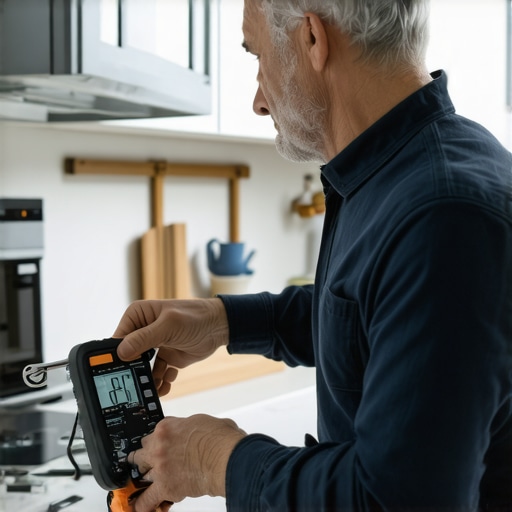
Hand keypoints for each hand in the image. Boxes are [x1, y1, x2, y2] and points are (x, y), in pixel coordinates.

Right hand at [113, 299, 228, 395]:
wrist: (220, 326)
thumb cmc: (196, 317)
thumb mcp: (168, 326)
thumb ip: (144, 338)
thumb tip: (122, 352)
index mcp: (138, 316)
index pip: (119, 338)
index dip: (117, 355)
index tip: (120, 371)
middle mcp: (143, 330)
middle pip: (128, 356)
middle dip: (133, 371)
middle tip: (135, 386)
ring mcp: (154, 345)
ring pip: (142, 368)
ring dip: (147, 380)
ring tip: (154, 389)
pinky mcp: (166, 357)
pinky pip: (157, 374)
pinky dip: (161, 381)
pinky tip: (167, 384)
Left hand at [129, 415, 246, 511]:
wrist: (226, 457)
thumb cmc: (220, 439)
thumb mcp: (201, 421)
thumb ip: (188, 428)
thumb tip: (193, 432)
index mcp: (167, 427)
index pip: (153, 434)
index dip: (158, 441)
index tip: (160, 445)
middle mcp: (159, 445)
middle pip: (142, 452)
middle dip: (147, 457)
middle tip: (153, 462)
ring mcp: (160, 466)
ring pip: (141, 473)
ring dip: (147, 477)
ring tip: (148, 483)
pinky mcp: (165, 487)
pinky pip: (146, 499)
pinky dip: (143, 504)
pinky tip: (141, 505)